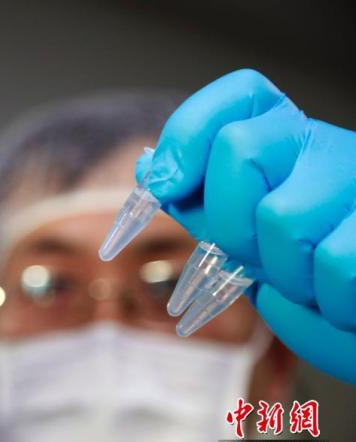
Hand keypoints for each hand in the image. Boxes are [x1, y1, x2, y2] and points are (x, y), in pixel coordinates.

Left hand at [137, 69, 355, 382]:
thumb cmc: (311, 284)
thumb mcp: (246, 244)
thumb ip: (201, 207)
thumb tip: (150, 167)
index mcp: (289, 145)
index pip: (241, 95)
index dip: (190, 133)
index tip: (164, 187)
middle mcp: (329, 148)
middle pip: (240, 147)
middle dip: (229, 226)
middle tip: (257, 260)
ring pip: (281, 216)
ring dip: (284, 277)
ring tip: (311, 286)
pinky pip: (337, 263)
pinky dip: (330, 302)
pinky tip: (343, 301)